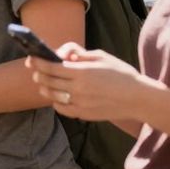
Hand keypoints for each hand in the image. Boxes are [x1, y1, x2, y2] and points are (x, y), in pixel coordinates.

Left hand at [28, 43, 150, 121]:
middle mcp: (78, 88)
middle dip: (38, 74)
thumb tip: (62, 54)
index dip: (38, 63)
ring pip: (51, 95)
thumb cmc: (121, 74)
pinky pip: (61, 108)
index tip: (31, 59)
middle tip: (35, 70)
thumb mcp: (101, 57)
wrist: (138, 99)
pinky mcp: (83, 114)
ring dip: (44, 87)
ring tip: (44, 82)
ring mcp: (80, 103)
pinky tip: (57, 96)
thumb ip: (79, 54)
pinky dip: (55, 101)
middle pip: (48, 81)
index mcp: (82, 72)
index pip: (51, 67)